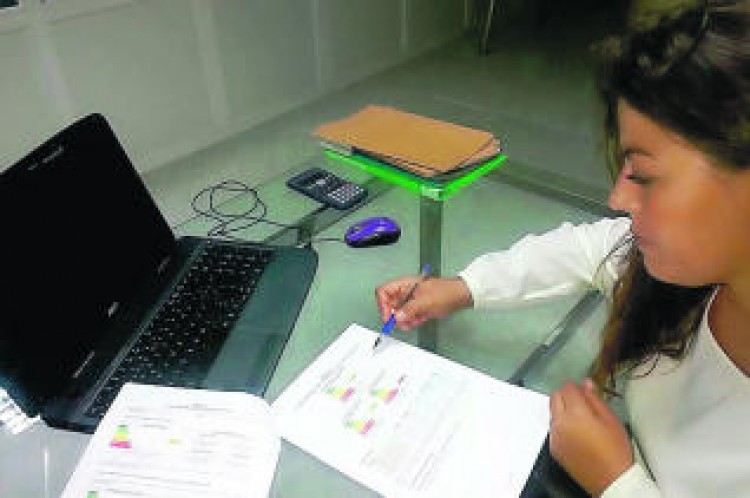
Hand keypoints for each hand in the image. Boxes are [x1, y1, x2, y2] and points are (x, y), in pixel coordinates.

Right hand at [375, 276, 472, 330]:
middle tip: (398, 323)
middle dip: (393, 315)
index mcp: (405, 284)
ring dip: (402, 320)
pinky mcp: (419, 308)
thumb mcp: (425, 302)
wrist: (462, 296)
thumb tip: (397, 317)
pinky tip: (416, 323)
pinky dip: (410, 321)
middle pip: (390, 303)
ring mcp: (413, 300)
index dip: (382, 304)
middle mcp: (406, 292)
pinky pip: (409, 316)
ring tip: (409, 324)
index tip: (388, 316)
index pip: (384, 292)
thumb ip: (409, 309)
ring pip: (399, 312)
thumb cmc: (446, 293)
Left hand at [549, 378, 633, 496]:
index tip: (585, 392)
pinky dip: (562, 427)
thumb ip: (595, 399)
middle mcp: (561, 423)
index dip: (577, 387)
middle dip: (567, 396)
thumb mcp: (611, 419)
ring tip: (582, 423)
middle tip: (583, 405)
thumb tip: (586, 384)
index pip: (567, 388)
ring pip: (552, 412)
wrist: (612, 481)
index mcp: (576, 414)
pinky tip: (577, 435)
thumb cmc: (615, 451)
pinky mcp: (554, 448)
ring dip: (563, 411)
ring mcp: (555, 437)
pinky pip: (553, 429)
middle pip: (555, 397)